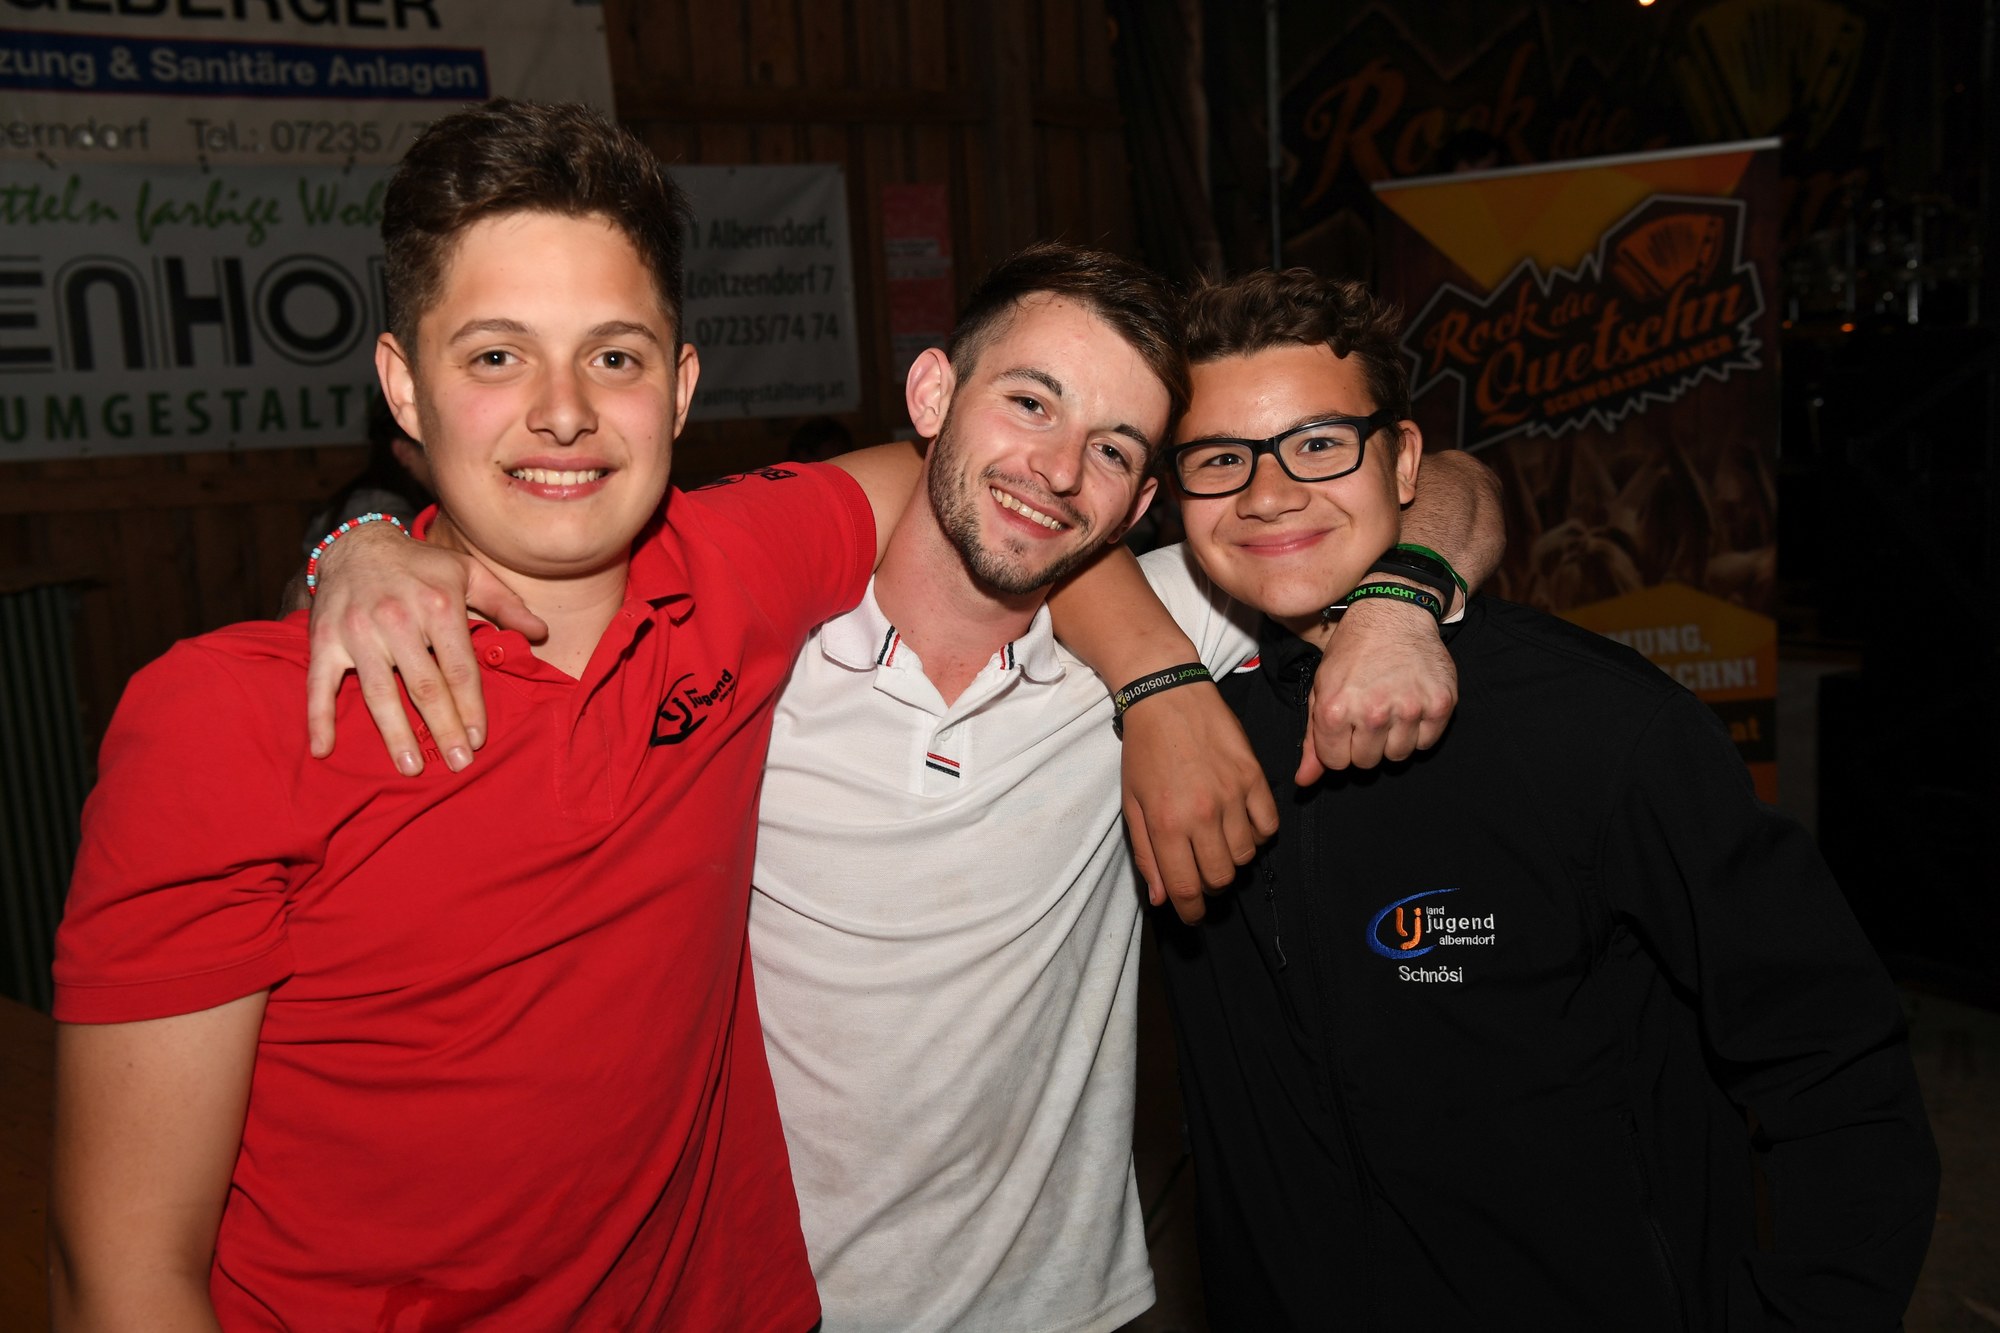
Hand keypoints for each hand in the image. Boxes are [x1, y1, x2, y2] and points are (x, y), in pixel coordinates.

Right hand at [305, 525, 546, 774]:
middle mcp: (398, 619)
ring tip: (411, 767)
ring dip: (396, 734)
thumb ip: (505, 604)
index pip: (460, 668)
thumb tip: (541, 633)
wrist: (355, 543)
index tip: (478, 740)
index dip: (471, 707)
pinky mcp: (324, 639)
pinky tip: (324, 749)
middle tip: (458, 764)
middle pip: (425, 687)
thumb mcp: (468, 573)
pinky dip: (319, 718)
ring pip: (379, 693)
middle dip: (443, 729)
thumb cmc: (421, 565)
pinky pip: (320, 684)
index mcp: (438, 605)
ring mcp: (358, 631)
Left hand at [1120, 682, 1278, 922]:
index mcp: (1168, 824)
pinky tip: (1241, 823)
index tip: (1191, 914)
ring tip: (1217, 841)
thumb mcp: (1132, 804)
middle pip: (1221, 878)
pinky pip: (1268, 825)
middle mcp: (1203, 814)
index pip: (1187, 888)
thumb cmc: (1144, 751)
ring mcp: (1233, 795)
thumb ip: (1147, 855)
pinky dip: (1258, 833)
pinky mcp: (1254, 777)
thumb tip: (1162, 899)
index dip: (1190, 911)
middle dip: (1210, 885)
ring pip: (1246, 856)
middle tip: (1200, 871)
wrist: (1168, 697)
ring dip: (1232, 858)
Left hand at [1298, 598, 1455, 783]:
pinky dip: (1418, 730)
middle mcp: (1373, 712)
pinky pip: (1426, 743)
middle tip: (1368, 714)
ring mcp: (1410, 709)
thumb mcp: (1322, 689)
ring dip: (1392, 739)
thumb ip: (1313, 739)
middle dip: (1364, 744)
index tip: (1344, 727)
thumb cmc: (1353, 651)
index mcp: (1336, 709)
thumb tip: (1305, 782)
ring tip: (1389, 708)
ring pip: (1397, 756)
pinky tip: (1410, 704)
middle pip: (1366, 763)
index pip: (1335, 763)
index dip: (1338, 747)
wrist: (1394, 613)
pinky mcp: (1440, 704)